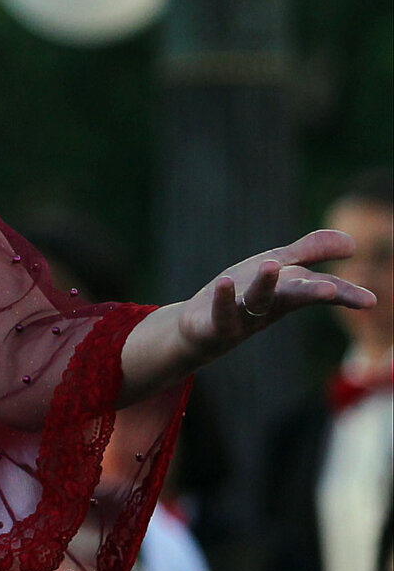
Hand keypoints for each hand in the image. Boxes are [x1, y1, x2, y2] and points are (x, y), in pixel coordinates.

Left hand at [178, 230, 374, 358]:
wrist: (199, 328)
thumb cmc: (243, 294)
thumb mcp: (279, 268)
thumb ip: (311, 252)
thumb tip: (353, 241)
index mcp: (289, 292)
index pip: (320, 290)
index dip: (344, 294)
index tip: (371, 301)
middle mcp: (269, 306)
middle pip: (293, 296)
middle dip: (311, 293)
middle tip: (330, 291)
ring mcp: (242, 317)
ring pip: (256, 301)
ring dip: (264, 284)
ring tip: (271, 265)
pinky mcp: (213, 326)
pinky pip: (221, 314)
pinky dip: (223, 299)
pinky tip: (224, 281)